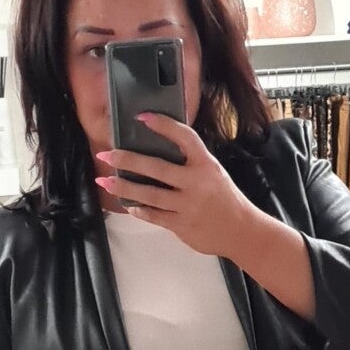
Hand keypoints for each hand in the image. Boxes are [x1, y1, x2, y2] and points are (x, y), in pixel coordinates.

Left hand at [94, 114, 268, 261]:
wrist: (243, 232)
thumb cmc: (226, 200)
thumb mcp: (214, 174)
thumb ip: (191, 163)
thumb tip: (157, 150)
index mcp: (206, 166)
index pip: (184, 138)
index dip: (163, 125)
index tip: (142, 117)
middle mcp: (197, 184)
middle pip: (156, 168)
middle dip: (127, 160)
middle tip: (107, 155)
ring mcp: (189, 206)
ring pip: (149, 195)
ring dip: (124, 187)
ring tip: (105, 182)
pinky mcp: (183, 226)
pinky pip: (154, 216)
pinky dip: (140, 210)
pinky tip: (130, 205)